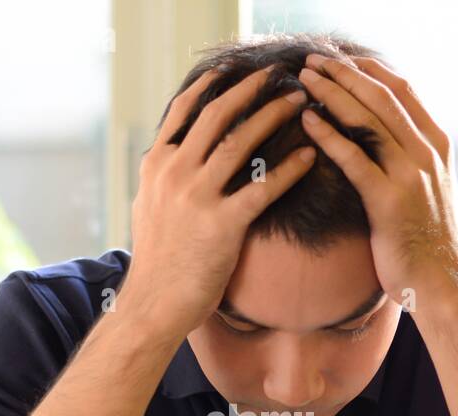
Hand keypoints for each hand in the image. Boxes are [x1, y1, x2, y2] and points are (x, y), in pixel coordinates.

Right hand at [120, 66, 315, 339]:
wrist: (154, 303)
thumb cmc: (157, 261)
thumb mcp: (147, 208)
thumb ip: (160, 177)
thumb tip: (168, 154)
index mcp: (156, 165)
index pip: (183, 111)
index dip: (210, 85)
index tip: (232, 70)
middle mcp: (174, 172)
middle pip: (217, 116)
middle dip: (250, 90)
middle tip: (277, 76)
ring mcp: (197, 196)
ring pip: (241, 142)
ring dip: (273, 116)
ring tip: (299, 102)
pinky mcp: (223, 223)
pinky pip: (264, 187)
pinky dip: (289, 168)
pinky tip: (310, 155)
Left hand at [297, 54, 457, 311]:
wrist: (440, 282)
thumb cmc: (427, 240)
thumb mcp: (430, 189)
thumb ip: (413, 159)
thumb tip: (388, 137)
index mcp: (437, 144)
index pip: (402, 90)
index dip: (369, 70)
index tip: (342, 59)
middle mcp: (427, 153)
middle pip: (382, 97)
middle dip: (345, 73)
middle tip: (313, 60)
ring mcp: (410, 176)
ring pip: (368, 120)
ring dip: (333, 94)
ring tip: (305, 80)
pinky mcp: (388, 201)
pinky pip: (354, 158)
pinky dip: (329, 135)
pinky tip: (308, 121)